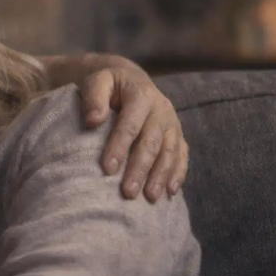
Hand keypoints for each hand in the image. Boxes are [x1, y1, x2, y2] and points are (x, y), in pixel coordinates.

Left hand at [79, 65, 188, 201]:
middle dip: (140, 169)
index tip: (107, 169)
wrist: (128, 78)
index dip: (119, 147)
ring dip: (160, 175)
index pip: (130, 125)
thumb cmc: (107, 84)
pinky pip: (182, 155)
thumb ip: (94, 97)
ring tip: (149, 197)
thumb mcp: (97, 81)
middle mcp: (162, 109)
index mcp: (142, 95)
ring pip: (170, 151)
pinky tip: (171, 191)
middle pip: (151, 143)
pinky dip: (178, 173)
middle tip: (128, 192)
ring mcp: (172, 123)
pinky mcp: (177, 134)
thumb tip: (93, 120)